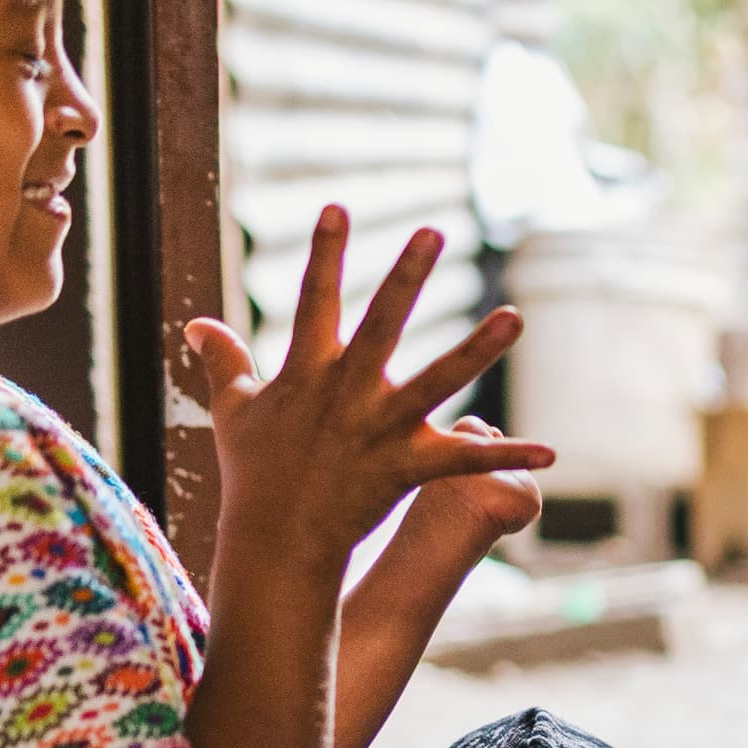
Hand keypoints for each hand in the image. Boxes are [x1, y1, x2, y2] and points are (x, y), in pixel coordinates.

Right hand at [184, 208, 552, 568]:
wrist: (277, 540)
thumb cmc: (257, 471)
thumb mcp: (235, 410)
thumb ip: (224, 361)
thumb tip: (196, 323)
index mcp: (308, 372)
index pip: (314, 301)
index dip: (325, 255)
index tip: (336, 207)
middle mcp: (348, 394)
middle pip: (382, 326)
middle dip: (405, 278)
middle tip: (431, 232)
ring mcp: (381, 430)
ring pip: (437, 381)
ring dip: (477, 350)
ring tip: (515, 316)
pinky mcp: (409, 468)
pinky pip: (466, 460)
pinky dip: (507, 457)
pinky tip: (551, 453)